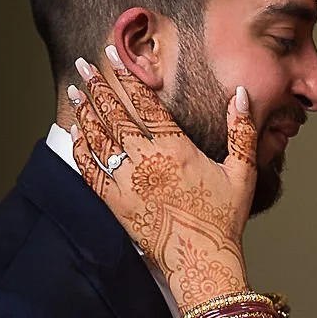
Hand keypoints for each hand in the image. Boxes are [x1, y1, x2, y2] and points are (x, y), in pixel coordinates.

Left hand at [66, 48, 257, 313]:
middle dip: (97, 86)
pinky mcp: (115, 203)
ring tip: (74, 90)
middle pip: (114, 115)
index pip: (144, 103)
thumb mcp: (242, 172)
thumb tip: (241, 95)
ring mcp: (127, 183)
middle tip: (83, 64)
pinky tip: (75, 133)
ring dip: (85, 112)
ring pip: (98, 139)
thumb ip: (242, 131)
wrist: (201, 262)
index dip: (127, 76)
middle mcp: (146, 162)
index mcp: (176, 149)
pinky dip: (80, 149)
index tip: (112, 55)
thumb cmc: (223, 219)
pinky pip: (90, 170)